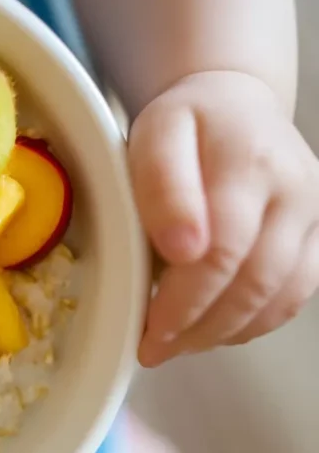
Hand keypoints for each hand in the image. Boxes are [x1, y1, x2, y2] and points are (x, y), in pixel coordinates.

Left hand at [130, 71, 318, 365]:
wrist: (236, 103)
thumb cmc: (186, 123)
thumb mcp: (154, 136)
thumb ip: (163, 188)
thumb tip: (183, 250)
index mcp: (248, 160)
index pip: (223, 249)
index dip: (184, 299)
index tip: (149, 327)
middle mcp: (294, 189)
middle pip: (254, 280)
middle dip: (200, 325)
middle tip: (156, 349)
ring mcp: (314, 214)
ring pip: (280, 295)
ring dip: (225, 331)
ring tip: (178, 344)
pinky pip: (297, 294)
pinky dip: (254, 323)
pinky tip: (215, 330)